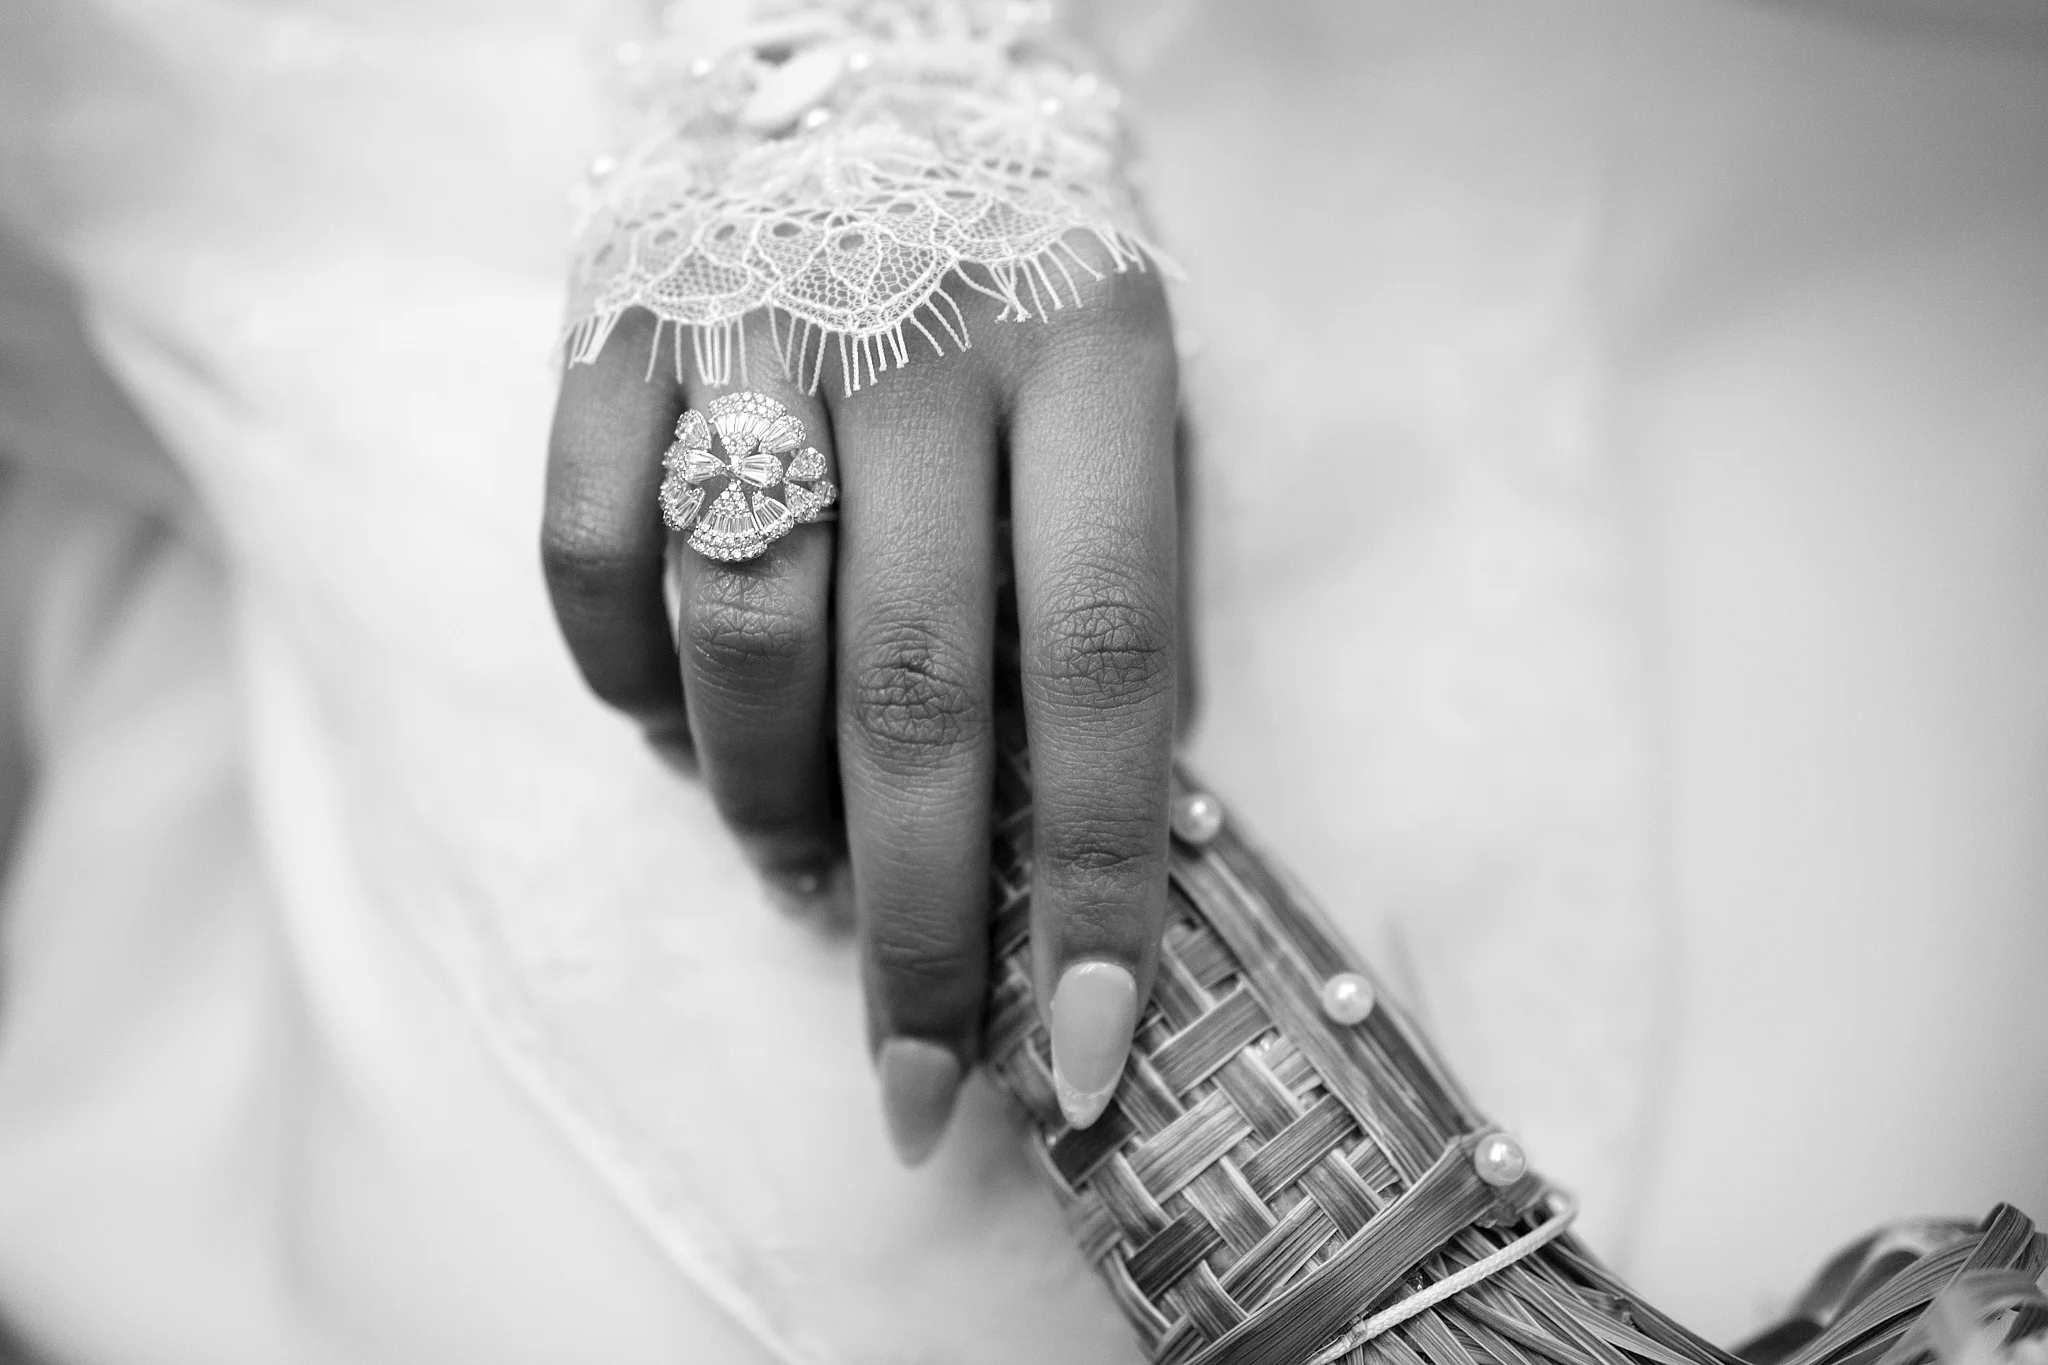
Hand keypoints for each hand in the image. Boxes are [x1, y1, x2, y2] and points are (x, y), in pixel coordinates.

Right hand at [542, 245, 1180, 1161]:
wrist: (868, 58)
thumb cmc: (1026, 275)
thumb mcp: (1129, 397)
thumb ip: (1102, 590)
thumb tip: (1052, 849)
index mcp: (1093, 353)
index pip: (1100, 657)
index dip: (1092, 870)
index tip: (1081, 1043)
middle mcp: (922, 339)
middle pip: (908, 687)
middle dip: (914, 918)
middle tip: (913, 1067)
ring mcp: (751, 326)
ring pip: (740, 637)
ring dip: (768, 806)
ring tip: (806, 871)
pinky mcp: (612, 326)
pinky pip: (593, 559)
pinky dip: (631, 683)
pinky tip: (682, 725)